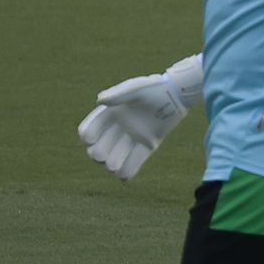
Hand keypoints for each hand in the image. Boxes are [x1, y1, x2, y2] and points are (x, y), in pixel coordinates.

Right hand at [77, 53, 202, 180]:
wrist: (176, 94)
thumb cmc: (154, 88)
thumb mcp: (135, 88)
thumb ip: (118, 93)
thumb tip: (99, 100)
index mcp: (110, 114)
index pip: (89, 130)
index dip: (87, 136)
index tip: (90, 138)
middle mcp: (118, 128)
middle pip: (98, 149)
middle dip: (98, 154)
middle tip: (102, 156)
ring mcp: (132, 138)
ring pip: (114, 159)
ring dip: (112, 164)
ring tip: (114, 166)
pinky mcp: (148, 144)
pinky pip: (135, 162)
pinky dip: (128, 171)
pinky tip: (124, 176)